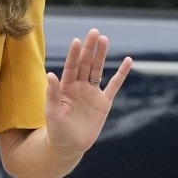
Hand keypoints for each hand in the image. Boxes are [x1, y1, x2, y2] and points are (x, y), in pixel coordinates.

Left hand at [44, 29, 132, 155]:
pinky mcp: (104, 103)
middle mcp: (79, 87)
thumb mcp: (52, 113)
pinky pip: (114, 85)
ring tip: (104, 39)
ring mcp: (92, 93)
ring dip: (101, 56)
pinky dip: (121, 74)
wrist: (69, 146)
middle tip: (94, 32)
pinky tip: (128, 61)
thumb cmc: (56, 130)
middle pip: (85, 64)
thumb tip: (50, 74)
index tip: (77, 41)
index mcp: (65, 87)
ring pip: (98, 70)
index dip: (74, 54)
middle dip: (89, 49)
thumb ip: (51, 94)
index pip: (71, 67)